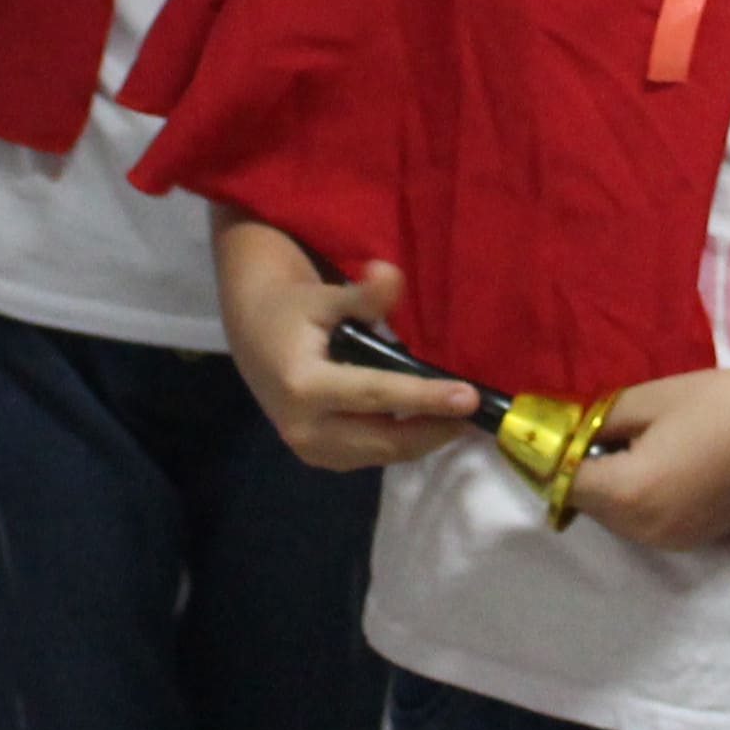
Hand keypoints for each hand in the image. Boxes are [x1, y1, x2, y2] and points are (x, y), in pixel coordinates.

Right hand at [223, 245, 478, 470]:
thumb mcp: (325, 297)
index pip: (377, 395)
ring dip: (423, 440)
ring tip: (460, 420)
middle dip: (434, 429)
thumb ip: (362, 296)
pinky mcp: (318, 457)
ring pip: (380, 453)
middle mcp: (304, 428)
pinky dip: (402, 442)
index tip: (469, 397)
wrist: (254, 336)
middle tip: (475, 414)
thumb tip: (391, 273)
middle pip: (384, 439)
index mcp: (303, 386)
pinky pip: (369, 455)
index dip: (426, 397)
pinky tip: (429, 424)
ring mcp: (309, 449)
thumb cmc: (293, 311)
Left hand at [558, 365, 729, 552]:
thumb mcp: (650, 400)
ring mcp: (672, 541)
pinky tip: (662, 460)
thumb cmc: (723, 405)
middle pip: (587, 502)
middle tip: (589, 425)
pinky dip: (638, 495)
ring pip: (615, 515)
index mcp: (628, 494)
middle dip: (580, 467)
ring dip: (609, 483)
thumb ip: (598, 421)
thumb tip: (567, 431)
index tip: (540, 427)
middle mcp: (644, 531)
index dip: (547, 453)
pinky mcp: (695, 539)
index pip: (562, 481)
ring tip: (631, 440)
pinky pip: (645, 520)